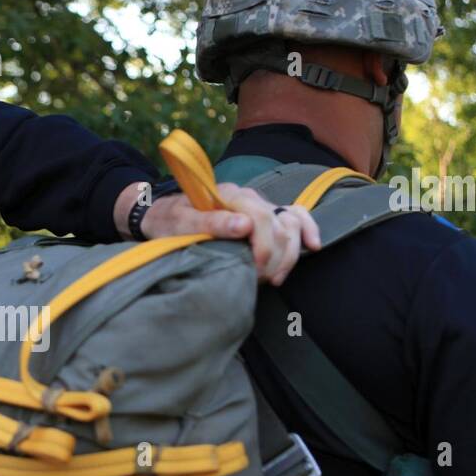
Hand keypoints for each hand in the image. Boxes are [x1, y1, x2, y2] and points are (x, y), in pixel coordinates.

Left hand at [114, 182, 321, 285]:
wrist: (163, 216)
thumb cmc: (169, 221)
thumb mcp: (180, 223)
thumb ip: (211, 222)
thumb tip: (244, 226)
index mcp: (230, 195)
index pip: (261, 218)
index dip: (264, 248)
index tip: (256, 271)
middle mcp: (249, 198)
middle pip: (279, 224)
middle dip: (275, 256)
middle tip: (259, 280)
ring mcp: (259, 206)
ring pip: (291, 223)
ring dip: (289, 252)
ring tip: (274, 277)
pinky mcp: (263, 217)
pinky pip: (294, 217)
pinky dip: (306, 229)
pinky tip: (313, 246)